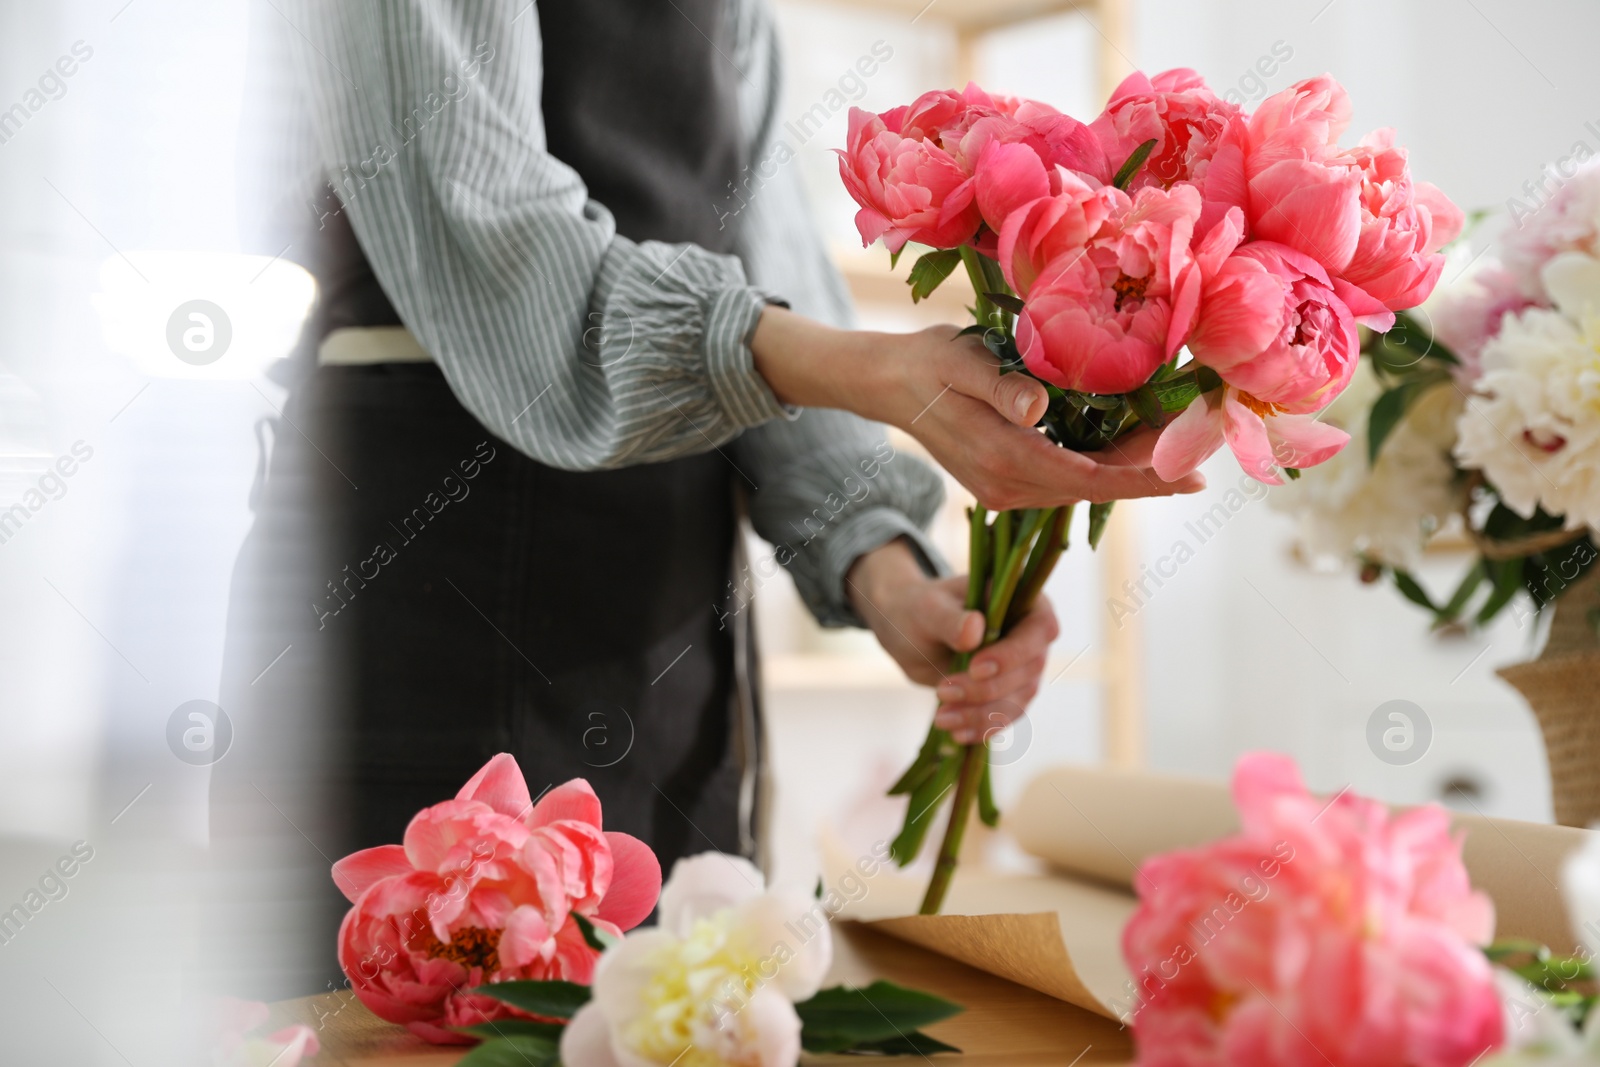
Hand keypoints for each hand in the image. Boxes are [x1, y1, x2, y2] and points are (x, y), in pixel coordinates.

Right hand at [749, 308, 1205, 510]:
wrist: (886, 383)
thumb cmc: (927, 362)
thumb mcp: (960, 362)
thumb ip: (1000, 386)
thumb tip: (1037, 408)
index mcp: (1001, 460)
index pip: (1088, 477)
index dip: (1143, 475)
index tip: (1190, 474)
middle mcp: (1007, 487)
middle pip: (1094, 489)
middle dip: (1150, 476)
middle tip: (1203, 460)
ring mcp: (1005, 491)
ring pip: (1082, 488)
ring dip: (1131, 473)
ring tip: (1180, 453)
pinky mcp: (1004, 483)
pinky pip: (1065, 481)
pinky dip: (1103, 468)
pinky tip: (1133, 449)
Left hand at [847, 540, 1058, 744]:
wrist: (910, 634)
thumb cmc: (922, 609)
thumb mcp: (928, 608)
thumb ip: (950, 618)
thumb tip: (974, 630)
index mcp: (1024, 602)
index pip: (1040, 629)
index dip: (1013, 654)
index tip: (976, 669)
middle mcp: (1031, 636)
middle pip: (1028, 671)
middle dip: (986, 689)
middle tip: (943, 691)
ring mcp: (1023, 668)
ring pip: (1017, 700)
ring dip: (981, 714)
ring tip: (942, 717)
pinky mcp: (1010, 694)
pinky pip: (1005, 716)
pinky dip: (982, 727)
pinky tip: (956, 732)